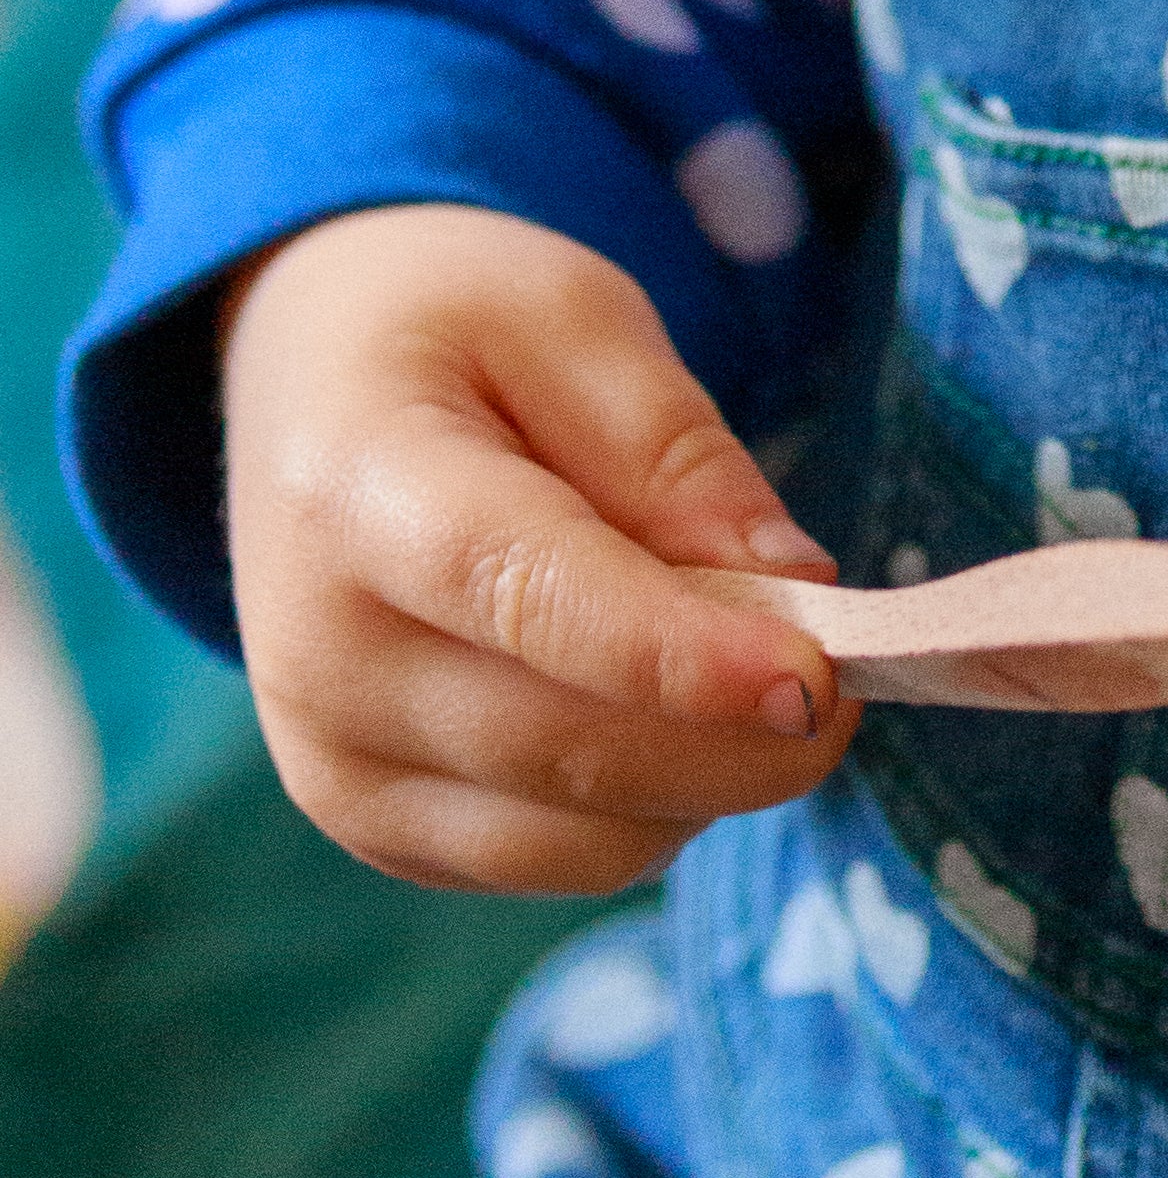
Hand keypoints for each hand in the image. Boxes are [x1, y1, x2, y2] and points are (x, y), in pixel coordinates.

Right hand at [222, 202, 852, 892]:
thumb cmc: (450, 327)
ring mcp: (333, 761)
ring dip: (710, 776)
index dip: (681, 657)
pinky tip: (674, 714)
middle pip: (566, 748)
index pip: (528, 599)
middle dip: (742, 732)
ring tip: (750, 661)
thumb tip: (794, 589)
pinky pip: (562, 862)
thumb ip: (679, 450)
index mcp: (355, 489)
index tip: (815, 678)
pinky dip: (657, 808)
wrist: (306, 381)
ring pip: (584, 835)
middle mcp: (318, 656)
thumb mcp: (576, 315)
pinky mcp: (372, 824)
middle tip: (851, 663)